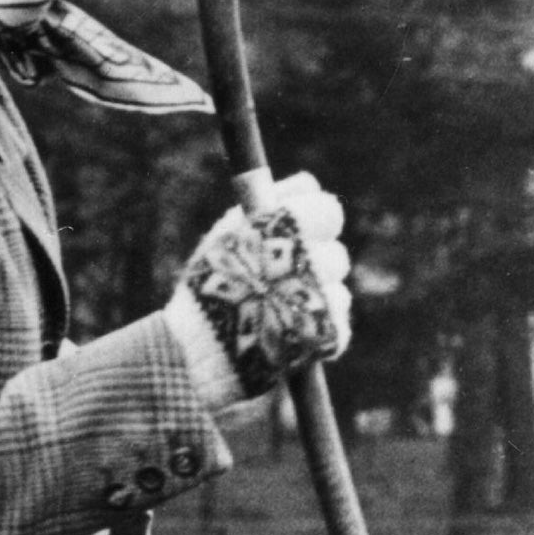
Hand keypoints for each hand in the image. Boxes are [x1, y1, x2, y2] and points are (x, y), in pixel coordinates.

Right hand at [164, 172, 351, 409]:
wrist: (195, 351)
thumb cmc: (209, 285)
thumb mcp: (230, 233)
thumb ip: (272, 203)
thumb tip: (310, 182)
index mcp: (286, 228)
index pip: (329, 211)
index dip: (316, 224)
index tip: (299, 236)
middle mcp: (308, 259)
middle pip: (336, 256)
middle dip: (314, 268)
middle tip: (281, 283)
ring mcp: (320, 301)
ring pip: (338, 294)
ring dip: (314, 303)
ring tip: (276, 314)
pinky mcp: (326, 337)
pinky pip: (337, 327)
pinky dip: (316, 333)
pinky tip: (287, 335)